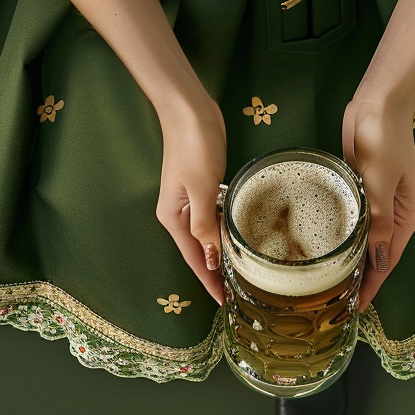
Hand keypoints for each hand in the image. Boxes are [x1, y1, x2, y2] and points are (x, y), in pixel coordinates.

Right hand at [155, 91, 226, 305]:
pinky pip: (214, 219)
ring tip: (240, 273)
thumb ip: (206, 226)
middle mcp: (179, 214)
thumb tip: (213, 259)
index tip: (223, 302)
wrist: (191, 112)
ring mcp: (191, 202)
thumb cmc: (194, 148)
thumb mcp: (201, 189)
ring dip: (222, 254)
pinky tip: (237, 239)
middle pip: (200, 251)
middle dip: (216, 273)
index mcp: (173, 218)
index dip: (209, 282)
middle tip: (237, 293)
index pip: (195, 259)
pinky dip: (224, 231)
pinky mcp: (203, 189)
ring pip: (208, 236)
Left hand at [342, 88, 414, 311]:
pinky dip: (347, 237)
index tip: (357, 308)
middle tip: (337, 303)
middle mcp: (398, 213)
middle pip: (380, 254)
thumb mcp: (380, 185)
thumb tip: (379, 261)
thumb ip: (378, 223)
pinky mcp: (364, 190)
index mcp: (409, 214)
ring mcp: (380, 202)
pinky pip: (356, 222)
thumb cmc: (383, 140)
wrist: (377, 102)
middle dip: (362, 278)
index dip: (374, 285)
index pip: (390, 259)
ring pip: (366, 240)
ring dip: (353, 260)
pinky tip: (330, 249)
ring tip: (331, 283)